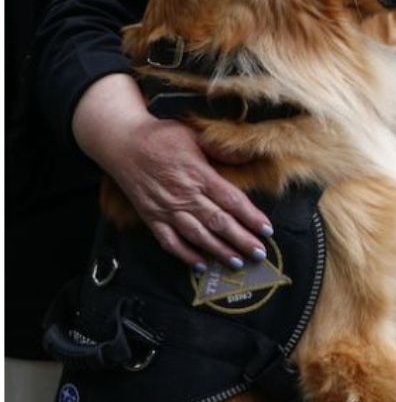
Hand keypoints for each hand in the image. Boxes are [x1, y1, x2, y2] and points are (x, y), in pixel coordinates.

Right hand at [73, 74, 270, 269]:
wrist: (123, 143)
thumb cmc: (163, 137)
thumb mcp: (196, 136)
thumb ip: (223, 151)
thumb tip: (248, 157)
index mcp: (199, 174)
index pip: (231, 200)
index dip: (250, 216)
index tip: (267, 229)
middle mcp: (184, 195)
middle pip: (218, 222)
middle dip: (241, 240)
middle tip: (259, 253)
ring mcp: (166, 209)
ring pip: (197, 235)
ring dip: (218, 251)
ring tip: (237, 263)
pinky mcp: (151, 218)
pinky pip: (169, 241)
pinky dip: (185, 255)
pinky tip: (201, 265)